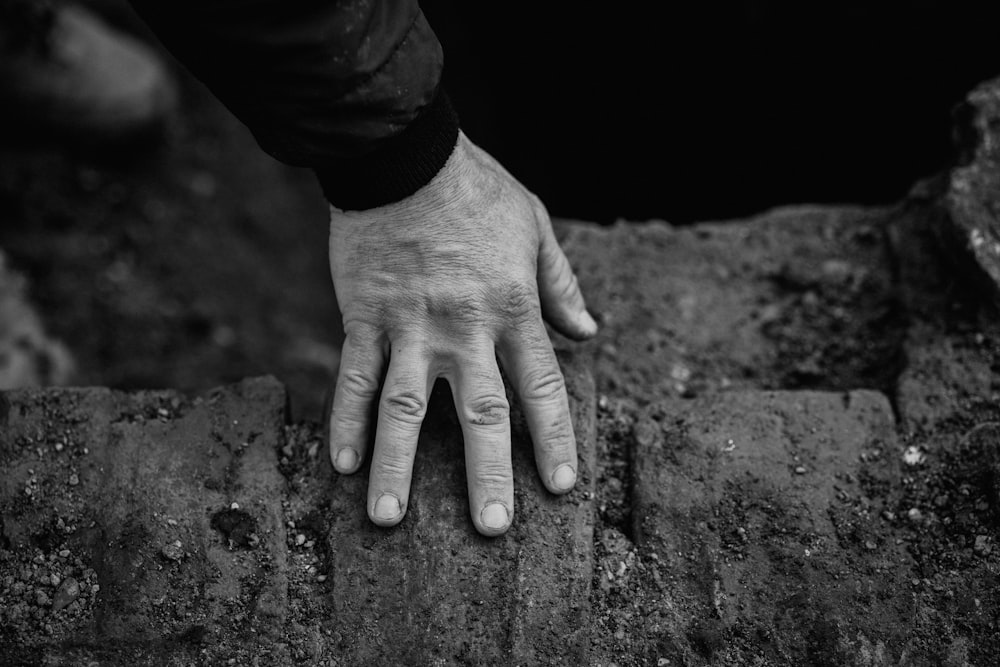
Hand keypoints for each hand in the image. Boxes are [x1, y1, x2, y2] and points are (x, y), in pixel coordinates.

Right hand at [327, 131, 596, 535]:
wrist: (406, 158)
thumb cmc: (478, 191)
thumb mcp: (536, 228)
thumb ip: (561, 285)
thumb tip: (589, 333)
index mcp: (513, 310)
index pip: (541, 389)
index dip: (552, 441)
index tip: (559, 489)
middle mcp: (465, 329)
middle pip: (480, 413)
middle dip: (487, 475)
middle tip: (490, 529)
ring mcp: (410, 327)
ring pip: (406, 408)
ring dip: (398, 466)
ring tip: (388, 519)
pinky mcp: (364, 317)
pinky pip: (354, 377)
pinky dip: (345, 420)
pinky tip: (342, 464)